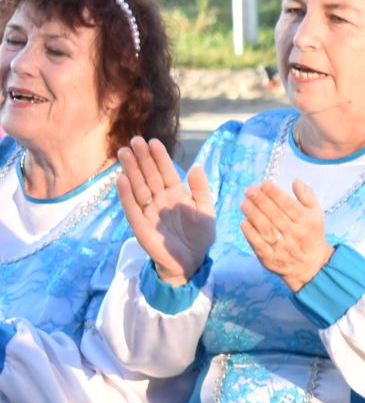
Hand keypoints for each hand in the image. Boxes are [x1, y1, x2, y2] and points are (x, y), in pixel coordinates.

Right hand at [116, 137, 215, 285]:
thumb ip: (200, 190)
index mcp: (176, 194)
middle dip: (142, 159)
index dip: (160, 158)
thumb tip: (197, 167)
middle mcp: (160, 200)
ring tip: (125, 153)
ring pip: (139, 187)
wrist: (192, 261)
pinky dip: (126, 195)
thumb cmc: (199, 236)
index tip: (153, 142)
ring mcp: (149, 211)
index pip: (166, 172)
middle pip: (149, 176)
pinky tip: (122, 180)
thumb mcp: (206, 210)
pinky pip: (132, 208)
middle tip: (135, 141)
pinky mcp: (141, 225)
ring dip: (131, 171)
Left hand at [240, 181, 332, 291]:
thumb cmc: (311, 235)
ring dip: (253, 215)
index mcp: (306, 223)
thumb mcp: (316, 215)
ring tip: (244, 203)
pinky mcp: (271, 259)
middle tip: (250, 190)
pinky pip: (259, 245)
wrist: (312, 266)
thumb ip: (307, 197)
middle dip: (261, 201)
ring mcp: (283, 248)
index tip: (264, 183)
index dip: (275, 194)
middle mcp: (295, 235)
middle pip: (276, 215)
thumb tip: (296, 181)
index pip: (289, 205)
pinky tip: (244, 222)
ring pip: (266, 229)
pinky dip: (250, 233)